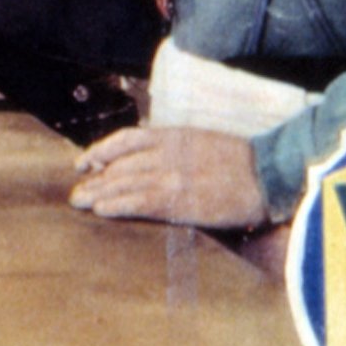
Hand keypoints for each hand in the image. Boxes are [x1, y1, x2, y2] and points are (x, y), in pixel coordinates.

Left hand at [68, 126, 270, 229]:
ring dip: (98, 192)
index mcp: (174, 135)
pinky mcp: (179, 199)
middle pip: (120, 163)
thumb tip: (151, 160)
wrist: (269, 176)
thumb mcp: (203, 142)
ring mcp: (171, 175)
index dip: (101, 150)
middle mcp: (167, 152)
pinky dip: (117, 204)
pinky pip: (139, 201)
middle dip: (95, 177)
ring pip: (124, 182)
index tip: (85, 162)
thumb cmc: (242, 164)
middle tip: (76, 191)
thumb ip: (175, 149)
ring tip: (80, 202)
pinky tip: (102, 210)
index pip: (126, 139)